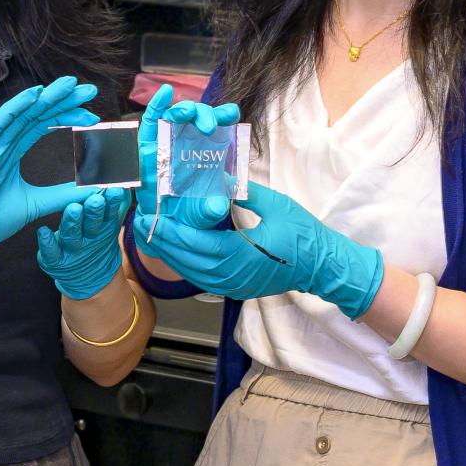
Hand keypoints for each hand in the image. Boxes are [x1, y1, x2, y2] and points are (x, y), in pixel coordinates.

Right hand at [0, 76, 98, 294]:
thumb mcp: (36, 204)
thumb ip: (62, 194)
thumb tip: (93, 190)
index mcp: (11, 151)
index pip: (43, 124)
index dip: (67, 115)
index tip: (92, 115)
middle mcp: (1, 142)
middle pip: (36, 113)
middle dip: (63, 100)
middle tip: (90, 91)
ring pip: (21, 112)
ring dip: (46, 96)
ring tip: (71, 85)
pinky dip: (17, 106)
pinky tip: (37, 94)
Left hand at [37, 186, 131, 298]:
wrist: (89, 275)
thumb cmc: (96, 237)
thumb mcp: (110, 222)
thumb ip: (118, 201)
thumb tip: (126, 181)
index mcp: (104, 226)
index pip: (110, 212)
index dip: (112, 202)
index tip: (114, 190)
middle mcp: (89, 237)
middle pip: (93, 224)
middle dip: (94, 211)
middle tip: (95, 199)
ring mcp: (73, 249)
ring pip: (72, 235)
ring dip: (72, 222)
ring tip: (73, 209)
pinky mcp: (56, 260)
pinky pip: (51, 252)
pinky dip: (47, 242)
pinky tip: (43, 231)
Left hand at [134, 182, 384, 320]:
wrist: (324, 266)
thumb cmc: (303, 235)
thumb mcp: (275, 204)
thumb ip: (243, 192)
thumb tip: (219, 177)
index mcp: (242, 256)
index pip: (198, 245)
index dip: (173, 232)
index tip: (154, 217)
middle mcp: (233, 277)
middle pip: (187, 262)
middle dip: (162, 243)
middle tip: (141, 224)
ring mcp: (234, 286)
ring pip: (191, 273)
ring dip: (170, 254)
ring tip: (152, 234)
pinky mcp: (236, 288)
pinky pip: (202, 278)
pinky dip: (185, 263)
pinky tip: (175, 248)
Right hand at [137, 84, 240, 227]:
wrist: (164, 223)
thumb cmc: (188, 210)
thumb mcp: (203, 213)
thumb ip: (211, 209)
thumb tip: (217, 206)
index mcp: (208, 150)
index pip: (219, 127)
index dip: (225, 116)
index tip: (232, 113)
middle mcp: (189, 141)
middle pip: (197, 118)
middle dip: (204, 115)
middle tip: (209, 127)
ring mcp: (167, 140)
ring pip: (175, 116)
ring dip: (182, 110)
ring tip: (188, 112)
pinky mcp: (147, 146)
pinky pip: (150, 122)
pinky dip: (156, 106)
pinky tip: (165, 93)